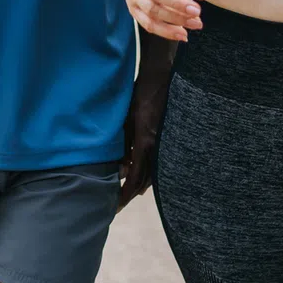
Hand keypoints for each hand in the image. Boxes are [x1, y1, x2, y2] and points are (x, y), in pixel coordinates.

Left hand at [118, 69, 170, 209]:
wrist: (161, 76)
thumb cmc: (139, 94)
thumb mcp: (126, 118)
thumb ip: (124, 143)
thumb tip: (122, 168)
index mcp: (145, 141)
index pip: (135, 176)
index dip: (126, 193)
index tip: (116, 205)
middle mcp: (158, 145)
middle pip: (147, 179)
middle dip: (133, 192)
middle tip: (119, 204)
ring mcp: (165, 141)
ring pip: (155, 171)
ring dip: (142, 183)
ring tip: (130, 193)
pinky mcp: (167, 136)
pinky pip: (159, 160)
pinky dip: (150, 171)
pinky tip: (143, 176)